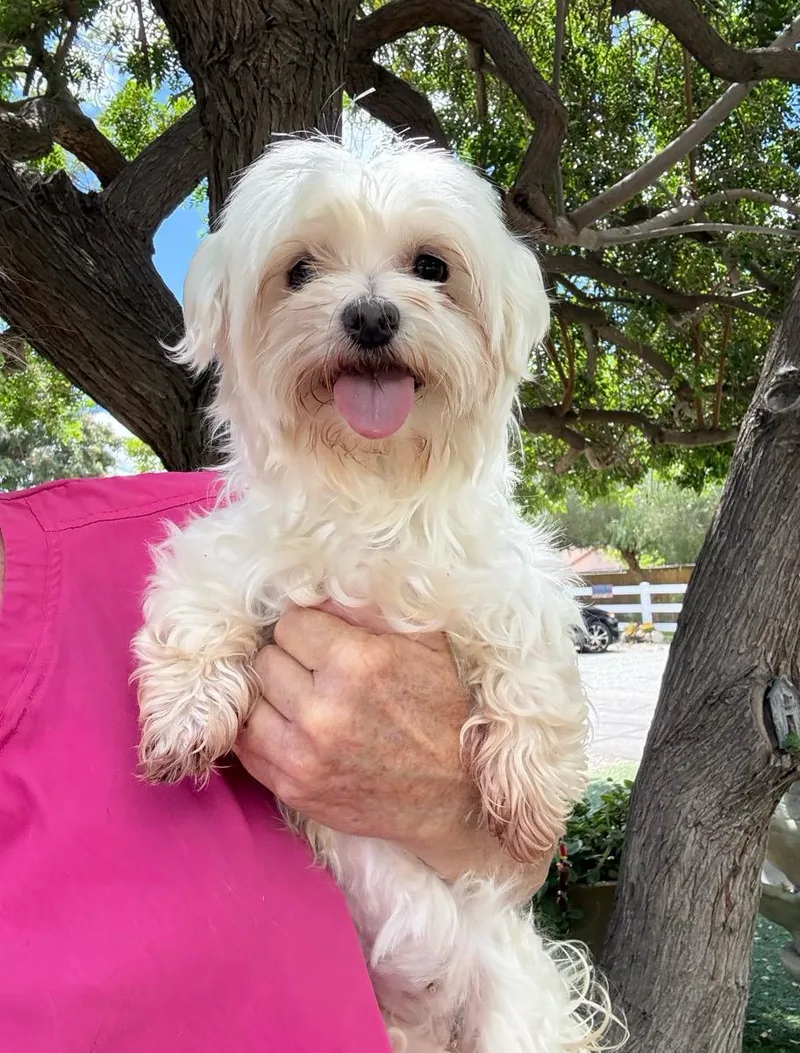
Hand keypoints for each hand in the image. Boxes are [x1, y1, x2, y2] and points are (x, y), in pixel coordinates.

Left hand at [234, 602, 551, 897]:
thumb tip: (317, 587)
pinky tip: (291, 728)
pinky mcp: (291, 787)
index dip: (309, 629)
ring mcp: (303, 753)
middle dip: (290, 660)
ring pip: (251, 699)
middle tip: (318, 673)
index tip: (327, 642)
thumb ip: (368, 606)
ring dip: (273, 696)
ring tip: (303, 700)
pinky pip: (246, 744)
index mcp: (357, 663)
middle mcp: (323, 709)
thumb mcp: (424, 642)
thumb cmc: (439, 709)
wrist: (453, 795)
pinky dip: (263, 731)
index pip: (290, 623)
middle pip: (266, 659)